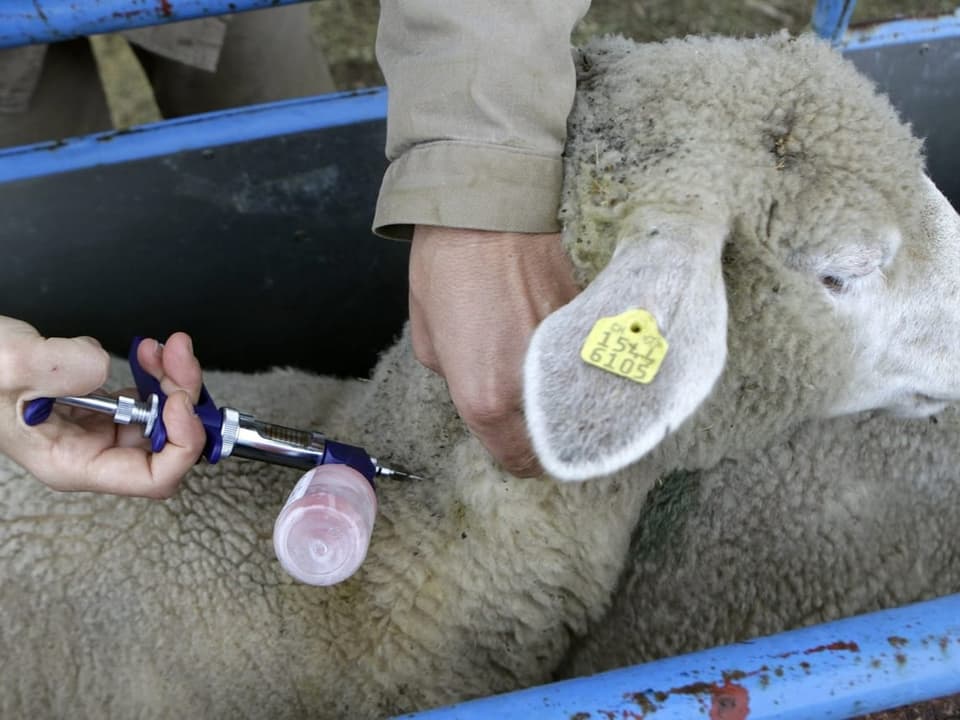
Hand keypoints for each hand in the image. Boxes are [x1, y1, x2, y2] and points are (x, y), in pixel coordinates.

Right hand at [0, 317, 205, 497]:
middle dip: (183, 398)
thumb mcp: (13, 365)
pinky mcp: (101, 406)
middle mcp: (91, 452)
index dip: (180, 443)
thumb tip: (101, 368)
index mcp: (73, 463)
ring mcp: (98, 429)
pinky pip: (148, 397)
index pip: (152, 478)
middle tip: (178, 357)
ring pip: (163, 418)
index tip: (178, 402)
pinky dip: (157, 373)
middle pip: (167, 444)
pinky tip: (147, 352)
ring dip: (174, 381)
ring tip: (164, 349)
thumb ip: (60, 367)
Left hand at [409, 226, 578, 476]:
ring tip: (562, 388)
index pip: (518, 458)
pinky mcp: (588, 324)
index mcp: (483, 397)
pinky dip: (582, 363)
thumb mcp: (429, 336)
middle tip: (546, 422)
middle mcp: (530, 386)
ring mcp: (565, 356)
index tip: (525, 449)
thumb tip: (479, 386)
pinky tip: (572, 350)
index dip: (522, 460)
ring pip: (579, 401)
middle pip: (556, 439)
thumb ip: (455, 379)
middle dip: (553, 439)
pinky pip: (587, 361)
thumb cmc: (445, 267)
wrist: (488, 208)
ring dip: (571, 401)